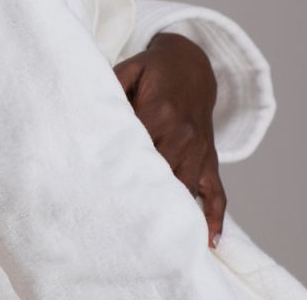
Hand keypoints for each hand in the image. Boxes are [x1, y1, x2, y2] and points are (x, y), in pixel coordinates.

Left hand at [113, 31, 225, 246]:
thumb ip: (110, 86)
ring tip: (153, 238)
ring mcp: (199, 149)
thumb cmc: (154, 70)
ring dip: (172, 210)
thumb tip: (88, 108)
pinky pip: (218, 193)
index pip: (136, 144)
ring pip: (185, 185)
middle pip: (161, 170)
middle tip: (118, 222)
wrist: (193, 65)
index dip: (119, 165)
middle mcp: (184, 133)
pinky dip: (215, 218)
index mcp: (160, 110)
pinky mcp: (210, 159)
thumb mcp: (129, 68)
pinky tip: (208, 241)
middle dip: (141, 194)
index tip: (100, 188)